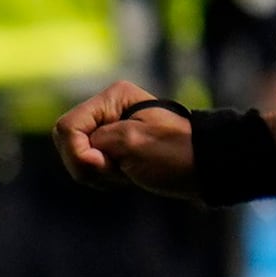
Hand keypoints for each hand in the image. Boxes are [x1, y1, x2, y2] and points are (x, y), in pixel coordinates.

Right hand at [54, 82, 200, 196]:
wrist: (207, 169)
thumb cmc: (176, 153)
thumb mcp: (131, 143)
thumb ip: (93, 144)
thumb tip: (80, 154)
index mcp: (112, 99)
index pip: (68, 127)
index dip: (79, 152)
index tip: (109, 164)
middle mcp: (106, 110)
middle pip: (67, 141)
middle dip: (87, 163)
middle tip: (119, 170)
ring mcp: (108, 130)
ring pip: (76, 156)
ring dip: (97, 173)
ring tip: (126, 173)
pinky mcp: (113, 147)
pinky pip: (88, 166)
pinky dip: (102, 177)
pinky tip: (125, 176)